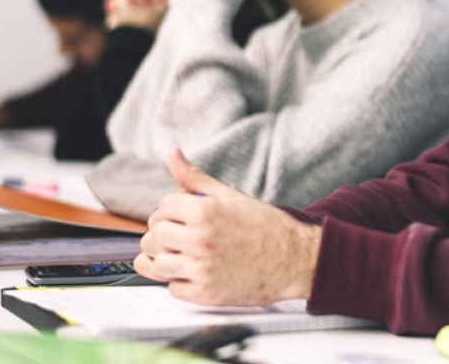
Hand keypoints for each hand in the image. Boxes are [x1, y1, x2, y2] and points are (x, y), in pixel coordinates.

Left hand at [134, 148, 320, 305]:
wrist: (295, 259)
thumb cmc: (265, 226)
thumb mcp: (231, 196)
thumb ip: (195, 178)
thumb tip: (173, 153)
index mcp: (204, 211)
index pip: (162, 208)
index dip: (173, 212)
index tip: (187, 217)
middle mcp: (200, 240)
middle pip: (154, 236)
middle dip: (165, 235)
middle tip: (185, 237)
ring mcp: (202, 269)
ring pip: (157, 264)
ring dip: (168, 260)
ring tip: (189, 255)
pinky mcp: (206, 294)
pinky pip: (173, 289)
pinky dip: (181, 282)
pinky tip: (200, 272)